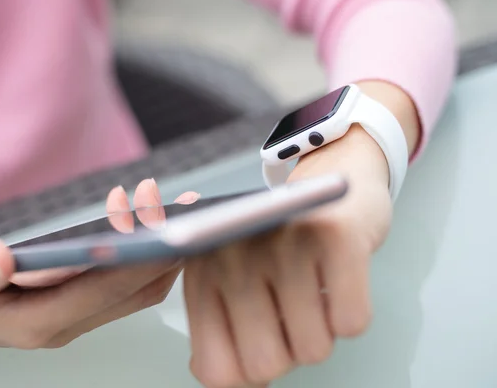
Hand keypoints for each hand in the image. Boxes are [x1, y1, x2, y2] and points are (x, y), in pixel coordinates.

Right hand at [0, 179, 196, 346]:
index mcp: (36, 325)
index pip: (104, 293)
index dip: (141, 260)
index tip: (171, 229)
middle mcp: (63, 323)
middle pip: (131, 289)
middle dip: (161, 246)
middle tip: (176, 202)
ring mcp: (71, 312)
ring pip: (133, 284)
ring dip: (155, 244)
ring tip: (161, 198)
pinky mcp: (72, 296)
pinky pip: (119, 275)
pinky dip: (136, 245)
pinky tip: (132, 212)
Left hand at [184, 81, 419, 386]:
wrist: (331, 185)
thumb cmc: (280, 245)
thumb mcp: (235, 280)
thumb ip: (218, 330)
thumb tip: (214, 377)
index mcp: (202, 271)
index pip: (215, 369)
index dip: (245, 374)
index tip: (261, 347)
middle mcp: (234, 254)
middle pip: (265, 366)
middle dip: (288, 352)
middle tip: (292, 314)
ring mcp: (282, 243)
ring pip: (313, 350)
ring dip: (322, 331)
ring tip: (313, 289)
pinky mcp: (335, 237)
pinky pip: (351, 323)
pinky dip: (351, 312)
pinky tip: (336, 279)